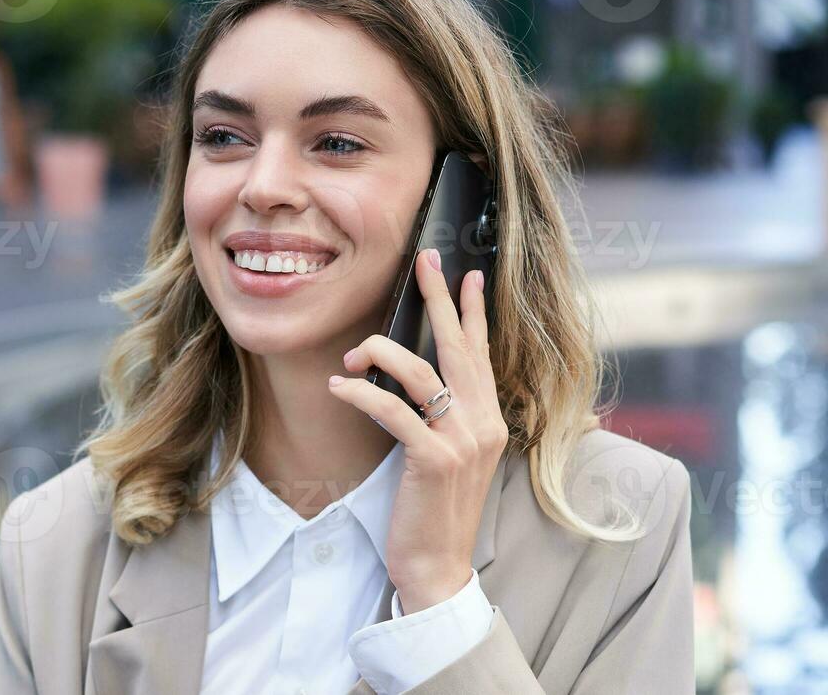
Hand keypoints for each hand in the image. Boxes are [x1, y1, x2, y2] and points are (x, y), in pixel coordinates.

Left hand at [325, 247, 503, 611]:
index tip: (467, 275)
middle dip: (440, 300)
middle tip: (425, 261)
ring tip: (352, 353)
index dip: (473, 313)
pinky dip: (362, 394)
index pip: (481, 355)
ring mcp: (462, 442)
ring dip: (382, 353)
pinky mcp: (434, 460)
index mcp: (489, 421)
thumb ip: (442, 420)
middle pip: (459, 349)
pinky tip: (339, 386)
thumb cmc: (433, 513)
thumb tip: (413, 384)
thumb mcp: (446, 458)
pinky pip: (394, 411)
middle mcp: (483, 424)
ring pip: (423, 373)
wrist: (437, 567)